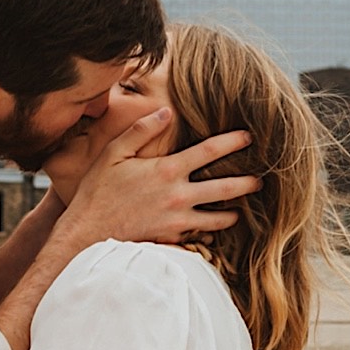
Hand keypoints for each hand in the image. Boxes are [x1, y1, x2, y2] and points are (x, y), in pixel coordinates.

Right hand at [63, 108, 262, 245]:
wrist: (88, 232)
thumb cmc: (98, 191)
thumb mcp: (114, 153)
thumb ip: (141, 130)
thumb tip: (167, 112)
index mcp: (167, 170)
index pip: (209, 152)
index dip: (232, 142)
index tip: (250, 136)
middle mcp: (179, 195)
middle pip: (225, 187)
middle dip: (247, 182)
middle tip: (262, 179)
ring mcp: (179, 220)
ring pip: (219, 217)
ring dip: (234, 212)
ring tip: (243, 208)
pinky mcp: (173, 238)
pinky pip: (201, 235)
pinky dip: (211, 231)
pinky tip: (217, 228)